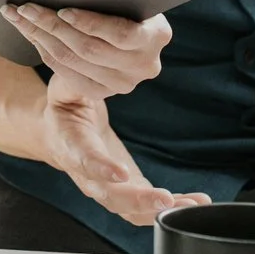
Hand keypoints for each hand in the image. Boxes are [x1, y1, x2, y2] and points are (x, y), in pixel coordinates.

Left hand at [2, 3, 173, 102]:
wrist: (124, 36)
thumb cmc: (125, 2)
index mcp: (157, 35)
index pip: (121, 34)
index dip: (90, 23)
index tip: (63, 10)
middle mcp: (145, 64)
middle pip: (90, 49)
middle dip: (52, 26)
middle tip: (26, 8)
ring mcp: (124, 82)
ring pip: (72, 61)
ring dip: (40, 36)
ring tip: (18, 16)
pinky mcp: (102, 91)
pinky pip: (65, 72)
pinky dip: (43, 50)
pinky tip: (29, 32)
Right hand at [4, 4, 207, 226]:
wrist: (57, 135)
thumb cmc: (63, 106)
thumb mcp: (62, 87)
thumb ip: (71, 75)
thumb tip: (79, 44)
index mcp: (70, 144)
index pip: (83, 158)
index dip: (99, 168)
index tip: (120, 174)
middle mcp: (85, 173)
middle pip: (109, 196)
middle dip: (137, 200)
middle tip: (162, 198)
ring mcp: (104, 188)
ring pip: (129, 209)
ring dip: (159, 208)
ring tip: (193, 202)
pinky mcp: (122, 193)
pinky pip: (145, 209)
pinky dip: (170, 207)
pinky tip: (197, 200)